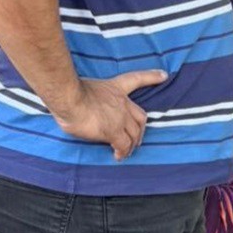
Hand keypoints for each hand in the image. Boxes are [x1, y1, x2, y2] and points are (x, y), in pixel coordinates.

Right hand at [48, 70, 167, 160]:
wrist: (69, 98)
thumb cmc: (70, 92)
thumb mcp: (86, 88)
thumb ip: (93, 97)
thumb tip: (85, 106)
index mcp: (115, 87)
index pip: (137, 79)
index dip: (152, 77)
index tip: (164, 75)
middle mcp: (122, 102)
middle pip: (140, 117)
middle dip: (141, 129)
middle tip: (138, 138)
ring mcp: (120, 117)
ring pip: (134, 134)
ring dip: (132, 143)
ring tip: (127, 151)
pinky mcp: (113, 131)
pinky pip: (123, 145)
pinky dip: (122, 152)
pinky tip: (118, 156)